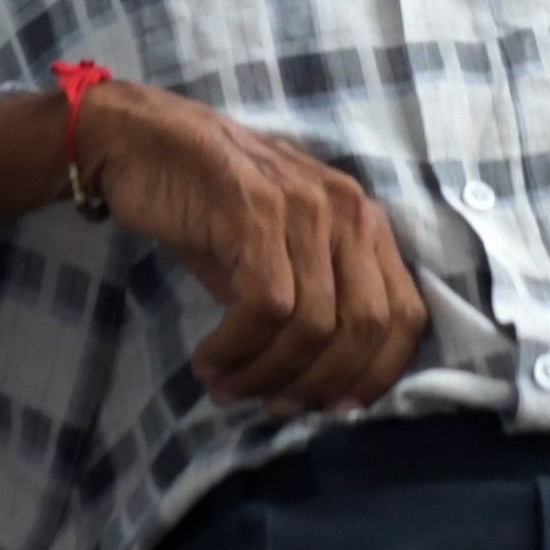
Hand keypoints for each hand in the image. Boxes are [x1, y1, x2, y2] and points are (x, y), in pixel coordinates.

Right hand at [62, 76, 427, 412]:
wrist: (142, 140)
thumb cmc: (210, 202)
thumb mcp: (276, 250)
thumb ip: (310, 300)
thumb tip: (315, 385)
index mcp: (364, 222)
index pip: (407, 314)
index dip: (378, 374)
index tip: (335, 409)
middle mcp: (347, 211)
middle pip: (365, 327)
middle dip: (319, 384)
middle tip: (273, 407)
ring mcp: (303, 208)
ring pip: (313, 325)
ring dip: (266, 373)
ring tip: (227, 386)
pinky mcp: (255, 214)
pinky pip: (265, 307)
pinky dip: (237, 349)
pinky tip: (208, 359)